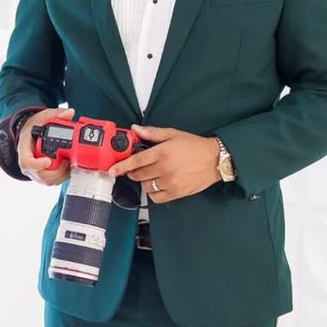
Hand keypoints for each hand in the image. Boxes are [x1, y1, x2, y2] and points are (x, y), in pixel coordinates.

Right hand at [17, 107, 76, 185]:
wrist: (30, 130)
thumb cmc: (34, 125)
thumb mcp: (43, 116)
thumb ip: (57, 114)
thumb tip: (69, 113)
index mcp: (24, 148)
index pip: (27, 163)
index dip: (37, 165)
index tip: (48, 161)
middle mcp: (28, 162)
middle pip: (40, 175)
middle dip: (56, 172)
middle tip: (66, 162)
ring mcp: (34, 170)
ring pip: (46, 181)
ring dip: (60, 176)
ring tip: (69, 164)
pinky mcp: (42, 174)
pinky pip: (51, 181)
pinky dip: (61, 177)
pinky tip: (68, 168)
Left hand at [106, 124, 221, 202]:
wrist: (215, 160)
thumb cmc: (194, 146)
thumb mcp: (173, 134)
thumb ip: (152, 133)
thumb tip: (135, 129)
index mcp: (162, 152)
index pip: (136, 161)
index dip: (121, 166)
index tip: (112, 170)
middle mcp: (165, 168)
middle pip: (139, 175)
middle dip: (133, 172)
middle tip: (137, 169)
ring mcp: (171, 182)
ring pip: (146, 187)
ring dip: (144, 182)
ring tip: (152, 175)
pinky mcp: (177, 193)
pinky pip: (157, 197)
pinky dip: (153, 193)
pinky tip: (157, 185)